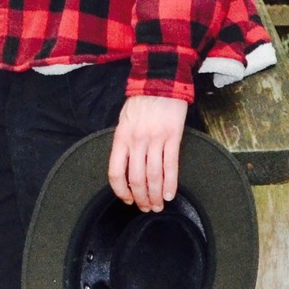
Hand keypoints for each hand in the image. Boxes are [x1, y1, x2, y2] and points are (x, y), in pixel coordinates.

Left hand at [107, 95, 190, 212]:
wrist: (160, 80)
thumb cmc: (141, 101)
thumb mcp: (124, 120)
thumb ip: (124, 142)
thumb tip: (126, 166)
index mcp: (121, 137)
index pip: (116, 171)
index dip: (120, 190)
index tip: (127, 200)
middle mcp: (136, 140)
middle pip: (136, 178)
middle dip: (141, 198)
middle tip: (147, 208)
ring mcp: (155, 139)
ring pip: (154, 176)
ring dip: (156, 195)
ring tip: (159, 205)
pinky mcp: (173, 136)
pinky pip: (171, 165)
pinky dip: (170, 183)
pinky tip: (170, 194)